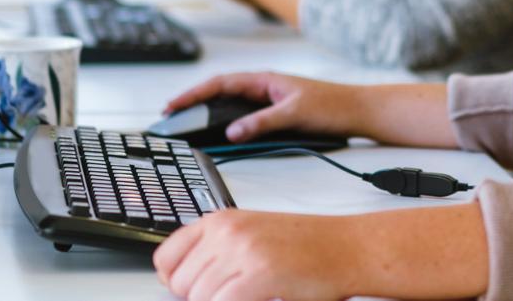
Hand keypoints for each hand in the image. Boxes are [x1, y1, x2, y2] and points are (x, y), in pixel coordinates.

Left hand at [154, 210, 357, 300]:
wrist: (346, 247)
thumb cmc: (306, 245)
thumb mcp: (252, 234)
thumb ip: (216, 249)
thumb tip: (180, 280)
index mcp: (221, 220)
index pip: (166, 258)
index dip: (175, 282)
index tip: (191, 290)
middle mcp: (227, 231)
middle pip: (180, 284)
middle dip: (200, 299)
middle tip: (231, 295)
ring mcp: (242, 252)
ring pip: (198, 298)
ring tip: (248, 296)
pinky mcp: (259, 274)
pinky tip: (257, 298)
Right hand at [163, 71, 363, 142]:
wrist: (359, 111)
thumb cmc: (332, 105)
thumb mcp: (294, 113)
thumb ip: (262, 122)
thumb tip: (232, 131)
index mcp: (266, 80)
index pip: (221, 83)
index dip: (194, 93)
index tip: (173, 104)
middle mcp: (265, 87)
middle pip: (221, 92)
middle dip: (195, 102)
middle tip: (172, 115)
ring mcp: (271, 99)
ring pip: (232, 104)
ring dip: (211, 112)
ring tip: (189, 124)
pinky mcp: (278, 112)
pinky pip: (245, 116)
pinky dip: (229, 122)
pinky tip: (222, 133)